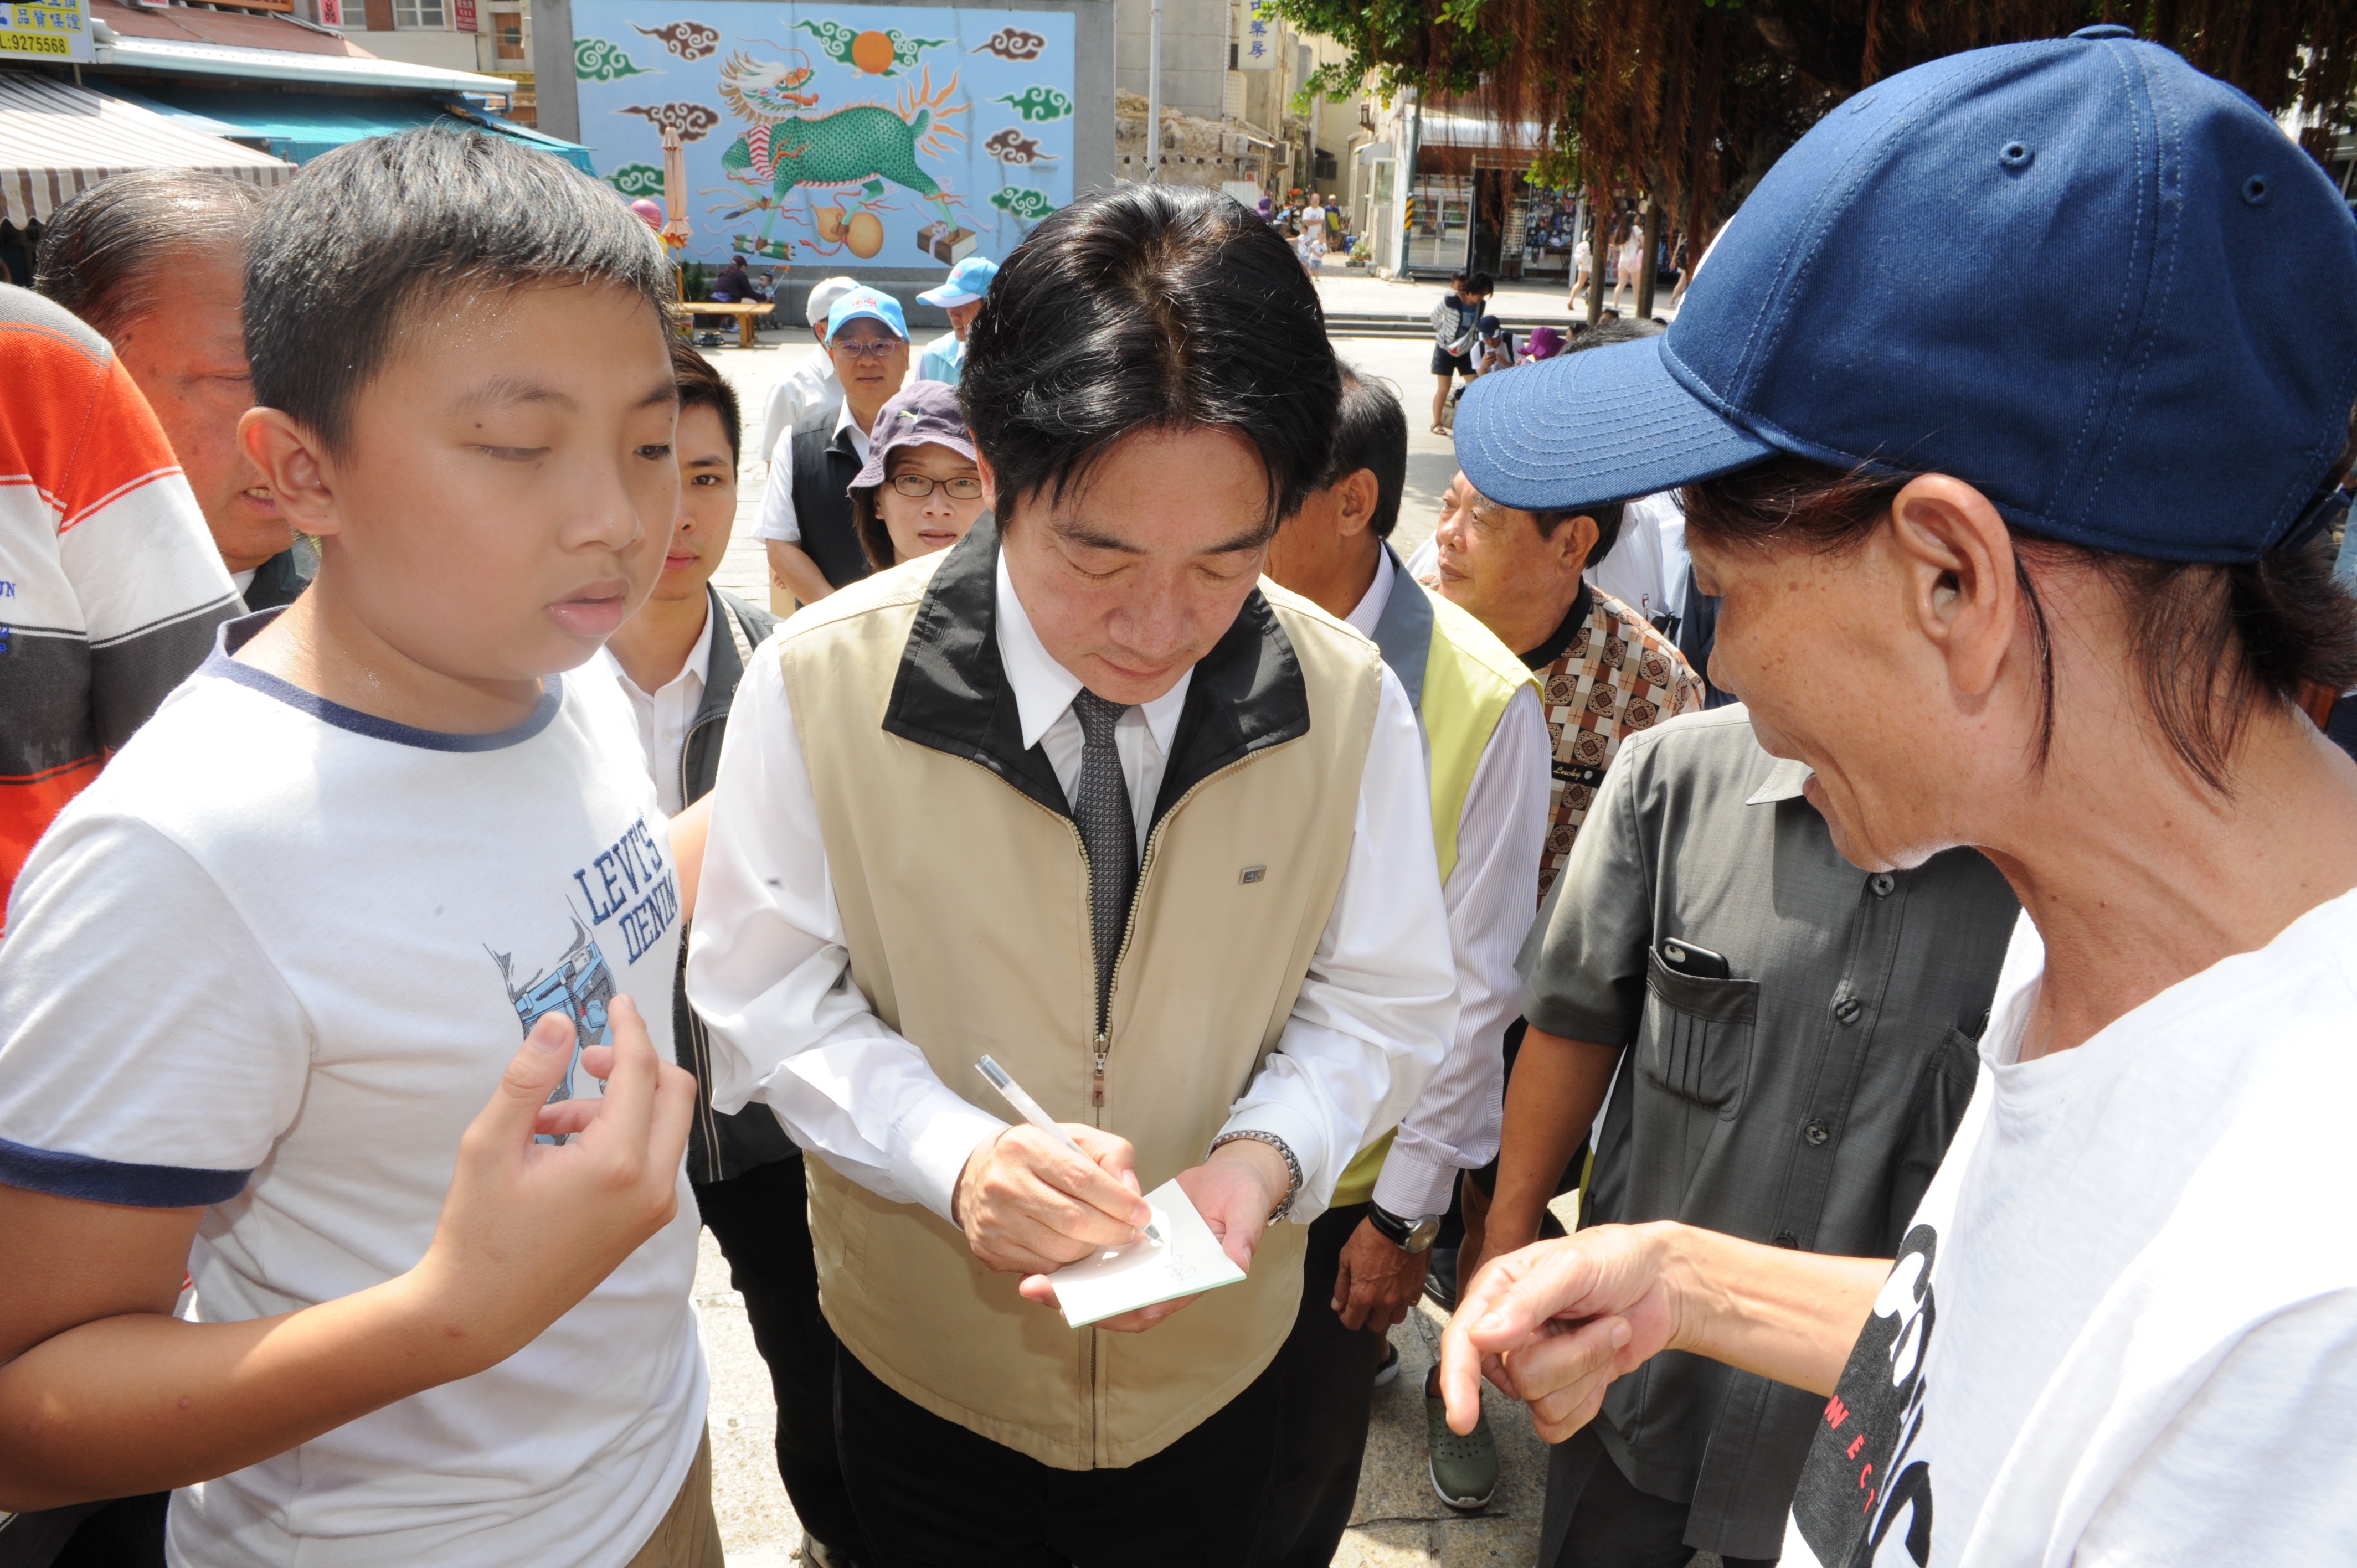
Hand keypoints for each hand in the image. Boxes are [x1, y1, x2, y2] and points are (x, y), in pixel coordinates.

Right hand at [405, 996, 696, 1372]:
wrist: (481, 1312)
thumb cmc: (478, 1229)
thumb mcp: (489, 1144)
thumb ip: (529, 1078)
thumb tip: (559, 1022)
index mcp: (617, 1164)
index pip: (641, 1071)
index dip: (629, 1028)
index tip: (615, 1002)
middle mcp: (652, 1187)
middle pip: (674, 1092)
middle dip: (635, 1063)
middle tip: (584, 1059)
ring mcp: (655, 1210)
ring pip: (662, 1125)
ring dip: (617, 1104)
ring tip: (545, 1122)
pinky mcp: (647, 1223)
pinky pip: (651, 1158)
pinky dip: (619, 1136)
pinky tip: (560, 1148)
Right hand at [956, 1123, 1150, 1276]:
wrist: (978, 1172)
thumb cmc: (1036, 1155)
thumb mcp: (1075, 1138)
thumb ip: (1112, 1156)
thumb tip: (1132, 1194)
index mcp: (1025, 1147)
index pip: (1083, 1180)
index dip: (1119, 1202)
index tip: (1142, 1214)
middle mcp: (1003, 1184)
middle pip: (1074, 1221)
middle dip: (1113, 1232)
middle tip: (1131, 1233)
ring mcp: (994, 1221)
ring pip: (1062, 1250)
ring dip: (1091, 1248)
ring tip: (1100, 1235)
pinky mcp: (991, 1250)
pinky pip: (1045, 1267)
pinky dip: (1068, 1262)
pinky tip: (1072, 1244)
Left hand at [1016, 1136, 1287, 1333]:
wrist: (1233, 1178)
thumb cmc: (1243, 1197)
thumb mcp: (1247, 1212)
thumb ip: (1243, 1237)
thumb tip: (1239, 1261)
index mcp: (1190, 1280)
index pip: (1155, 1305)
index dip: (1123, 1310)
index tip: (1093, 1309)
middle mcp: (1163, 1280)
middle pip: (1119, 1303)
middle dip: (1082, 1304)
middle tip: (1042, 1293)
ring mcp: (1145, 1266)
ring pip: (1104, 1286)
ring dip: (1070, 1288)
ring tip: (1031, 1282)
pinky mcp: (1131, 1246)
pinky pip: (1101, 1262)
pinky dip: (1076, 1263)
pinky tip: (1044, 1256)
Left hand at [1332, 1218, 1429, 1331]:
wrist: (1399, 1224)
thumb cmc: (1369, 1238)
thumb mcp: (1346, 1257)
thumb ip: (1342, 1285)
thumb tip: (1337, 1305)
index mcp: (1363, 1296)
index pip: (1353, 1323)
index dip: (1347, 1318)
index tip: (1346, 1309)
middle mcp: (1385, 1302)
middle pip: (1375, 1325)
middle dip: (1367, 1317)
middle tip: (1365, 1301)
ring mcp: (1403, 1297)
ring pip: (1395, 1319)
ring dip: (1387, 1312)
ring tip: (1384, 1297)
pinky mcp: (1418, 1288)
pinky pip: (1410, 1304)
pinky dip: (1403, 1300)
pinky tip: (1398, 1287)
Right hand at [1439, 1223, 1681, 1443]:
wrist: (1663, 1285)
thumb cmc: (1616, 1260)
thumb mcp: (1572, 1265)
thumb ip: (1525, 1300)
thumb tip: (1481, 1336)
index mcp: (1498, 1292)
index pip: (1463, 1342)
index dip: (1458, 1380)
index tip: (1463, 1417)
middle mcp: (1510, 1332)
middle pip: (1519, 1378)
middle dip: (1572, 1354)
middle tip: (1598, 1319)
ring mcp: (1536, 1364)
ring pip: (1543, 1403)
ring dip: (1589, 1368)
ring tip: (1606, 1331)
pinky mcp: (1561, 1391)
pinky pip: (1560, 1424)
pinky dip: (1589, 1399)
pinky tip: (1602, 1365)